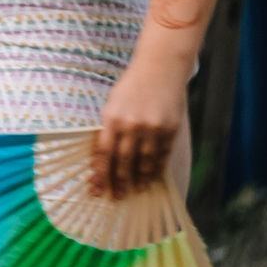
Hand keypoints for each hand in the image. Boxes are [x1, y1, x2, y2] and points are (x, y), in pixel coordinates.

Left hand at [92, 57, 184, 196]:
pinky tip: (153, 177)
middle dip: (119, 181)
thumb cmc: (132, 87)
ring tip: (137, 190)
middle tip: (117, 196)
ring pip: (144, 161)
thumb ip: (110, 129)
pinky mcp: (170, 129)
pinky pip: (162, 154)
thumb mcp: (113, 105)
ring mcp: (152, 128)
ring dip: (140, 178)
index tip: (96, 190)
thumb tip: (106, 156)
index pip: (103, 153)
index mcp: (112, 119)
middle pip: (123, 160)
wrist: (159, 69)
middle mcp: (131, 125)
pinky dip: (157, 167)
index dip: (99, 174)